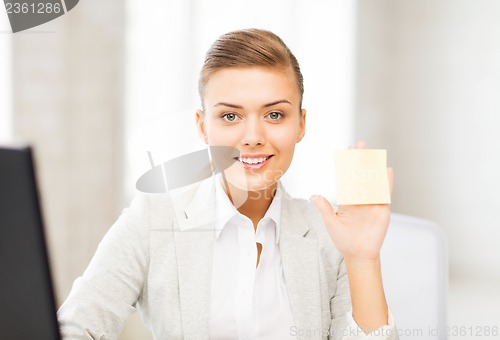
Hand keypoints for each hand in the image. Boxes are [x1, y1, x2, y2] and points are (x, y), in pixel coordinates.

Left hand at [310, 141, 393, 261]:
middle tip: (361, 144)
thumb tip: (313, 195)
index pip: (347, 178)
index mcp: (348, 199)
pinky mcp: (382, 209)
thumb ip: (324, 208)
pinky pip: (385, 193)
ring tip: (373, 152)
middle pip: (361, 175)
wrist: (358, 254)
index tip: (347, 151)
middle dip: (361, 160)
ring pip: (373, 180)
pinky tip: (387, 170)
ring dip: (373, 167)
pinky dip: (387, 182)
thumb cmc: (343, 240)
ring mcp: (372, 203)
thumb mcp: (331, 222)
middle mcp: (360, 198)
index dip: (347, 165)